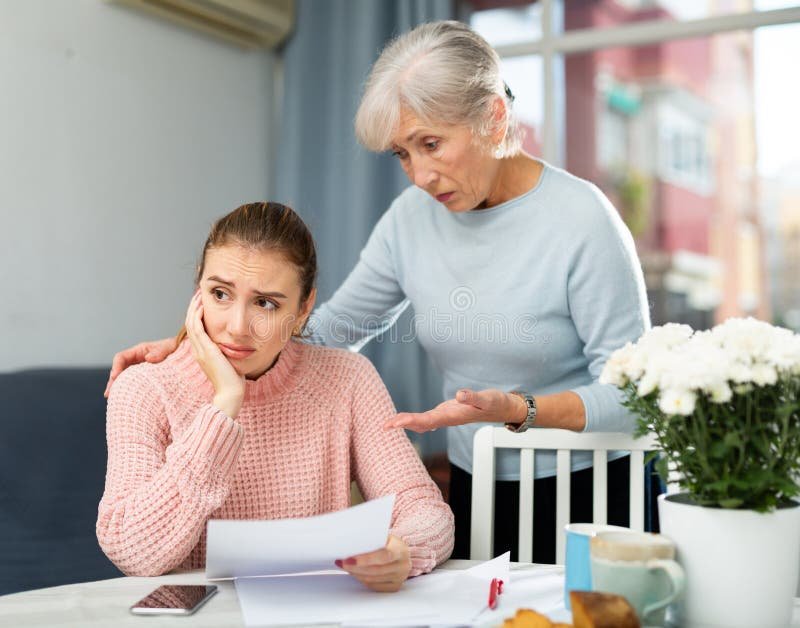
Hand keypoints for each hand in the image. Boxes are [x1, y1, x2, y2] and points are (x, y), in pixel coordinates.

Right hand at [104, 337, 177, 396]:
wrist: (188, 355)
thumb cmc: (178, 348)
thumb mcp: (170, 347)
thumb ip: (160, 352)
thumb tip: (148, 358)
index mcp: (140, 351)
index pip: (121, 357)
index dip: (116, 367)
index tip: (115, 377)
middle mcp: (137, 360)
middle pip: (119, 370)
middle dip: (113, 381)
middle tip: (109, 393)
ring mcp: (140, 370)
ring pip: (125, 378)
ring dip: (118, 387)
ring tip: (113, 399)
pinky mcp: (146, 378)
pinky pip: (134, 384)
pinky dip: (128, 390)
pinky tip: (126, 400)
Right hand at [185, 292, 245, 416]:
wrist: (230, 393)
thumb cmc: (233, 379)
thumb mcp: (228, 361)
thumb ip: (227, 351)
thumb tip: (235, 343)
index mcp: (202, 352)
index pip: (196, 328)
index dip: (197, 314)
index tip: (203, 302)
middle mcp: (198, 350)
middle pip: (190, 323)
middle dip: (194, 307)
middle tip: (198, 293)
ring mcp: (200, 350)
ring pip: (191, 323)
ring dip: (194, 308)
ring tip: (199, 295)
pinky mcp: (206, 351)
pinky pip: (196, 329)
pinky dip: (197, 317)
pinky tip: (202, 307)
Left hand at [335, 535, 410, 591]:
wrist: (400, 551)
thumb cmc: (388, 542)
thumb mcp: (383, 536)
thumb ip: (371, 539)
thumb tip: (349, 543)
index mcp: (401, 549)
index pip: (384, 555)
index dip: (366, 559)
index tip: (349, 559)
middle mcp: (403, 565)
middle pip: (376, 570)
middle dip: (356, 567)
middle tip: (342, 562)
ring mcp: (400, 578)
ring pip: (372, 579)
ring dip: (356, 573)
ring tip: (345, 566)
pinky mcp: (394, 587)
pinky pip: (374, 586)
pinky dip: (362, 579)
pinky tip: (354, 573)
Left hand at [384, 388, 525, 432]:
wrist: (503, 409)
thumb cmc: (495, 403)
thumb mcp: (486, 398)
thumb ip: (473, 397)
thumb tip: (459, 394)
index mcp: (453, 416)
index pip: (427, 420)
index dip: (410, 421)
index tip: (395, 422)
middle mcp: (448, 418)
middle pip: (421, 423)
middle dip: (403, 424)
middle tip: (385, 425)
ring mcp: (447, 417)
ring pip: (423, 422)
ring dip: (407, 423)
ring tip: (390, 424)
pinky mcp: (448, 412)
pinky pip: (428, 418)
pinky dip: (416, 420)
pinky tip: (409, 422)